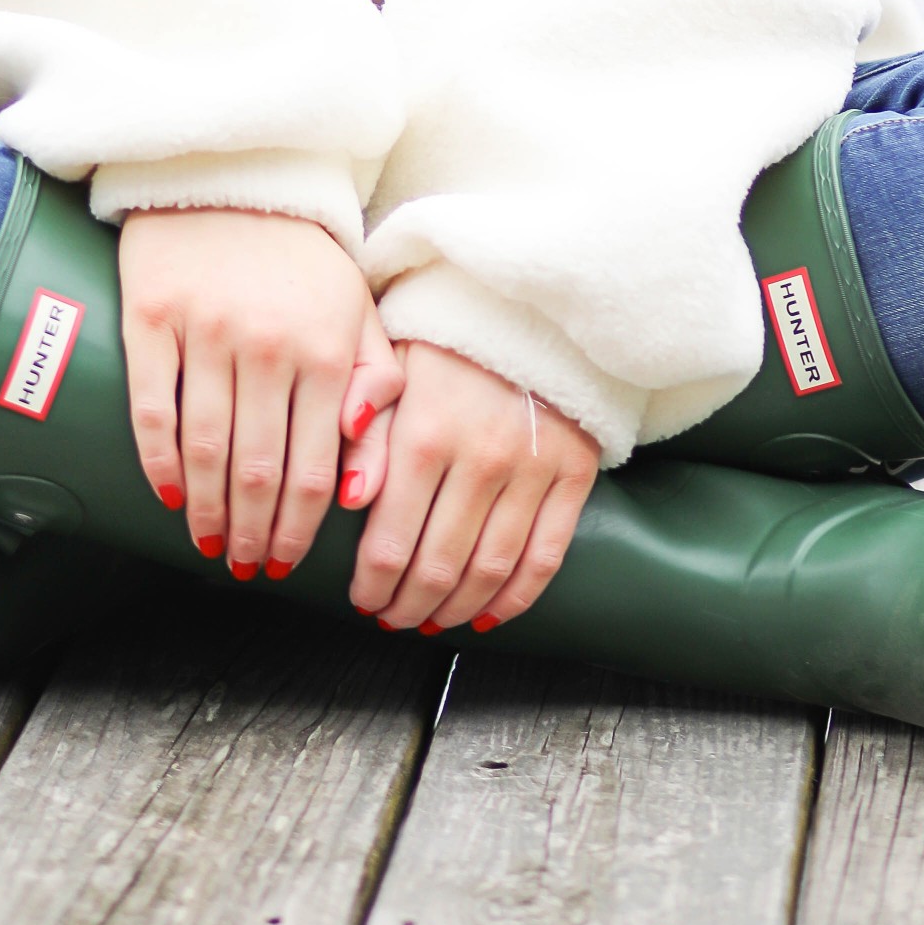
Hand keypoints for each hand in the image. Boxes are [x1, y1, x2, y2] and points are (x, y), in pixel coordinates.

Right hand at [117, 209, 402, 578]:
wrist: (235, 173)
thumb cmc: (302, 255)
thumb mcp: (359, 312)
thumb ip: (375, 391)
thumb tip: (365, 483)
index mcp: (327, 348)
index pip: (317, 465)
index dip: (300, 526)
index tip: (286, 563)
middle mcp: (270, 344)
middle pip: (258, 469)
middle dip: (253, 531)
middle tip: (244, 565)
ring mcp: (207, 331)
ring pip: (206, 448)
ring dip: (208, 509)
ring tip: (209, 543)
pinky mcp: (153, 316)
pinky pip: (153, 407)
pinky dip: (159, 460)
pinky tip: (168, 494)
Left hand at [345, 340, 598, 634]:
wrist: (532, 306)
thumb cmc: (449, 340)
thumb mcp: (392, 371)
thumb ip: (366, 435)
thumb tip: (349, 501)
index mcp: (426, 432)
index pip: (389, 541)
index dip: (371, 585)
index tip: (362, 600)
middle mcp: (481, 457)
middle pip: (438, 566)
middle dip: (407, 605)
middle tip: (392, 617)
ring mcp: (532, 468)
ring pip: (489, 570)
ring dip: (455, 608)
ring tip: (432, 619)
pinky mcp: (574, 473)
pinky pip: (545, 556)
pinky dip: (516, 597)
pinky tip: (489, 613)